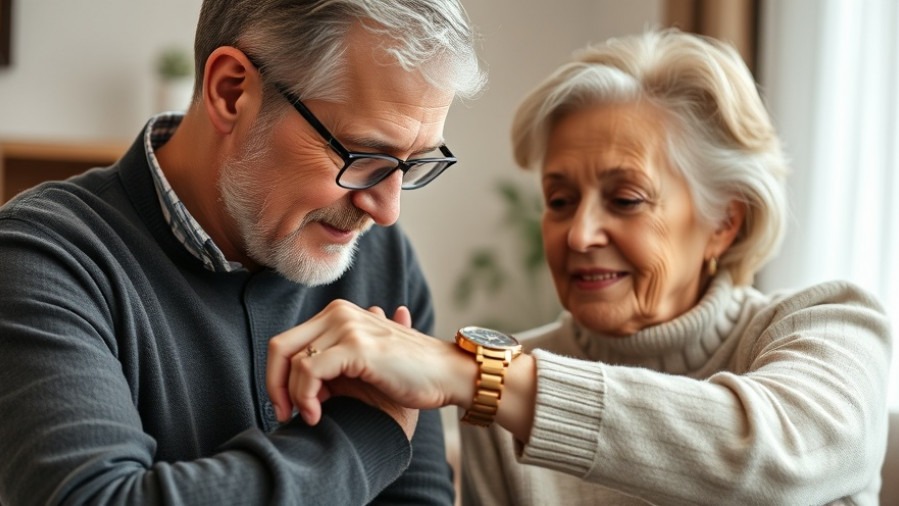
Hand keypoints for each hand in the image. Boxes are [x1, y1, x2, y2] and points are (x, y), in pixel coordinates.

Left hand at [266, 300, 467, 431]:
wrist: (448, 374)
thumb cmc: (408, 375)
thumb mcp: (361, 365)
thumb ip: (330, 367)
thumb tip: (296, 388)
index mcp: (337, 314)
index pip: (286, 342)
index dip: (278, 377)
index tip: (289, 406)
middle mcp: (338, 313)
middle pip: (279, 347)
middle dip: (274, 386)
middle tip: (285, 415)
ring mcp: (346, 326)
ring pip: (292, 362)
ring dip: (292, 397)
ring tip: (312, 417)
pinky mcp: (356, 346)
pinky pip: (309, 372)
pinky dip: (304, 398)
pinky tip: (318, 415)